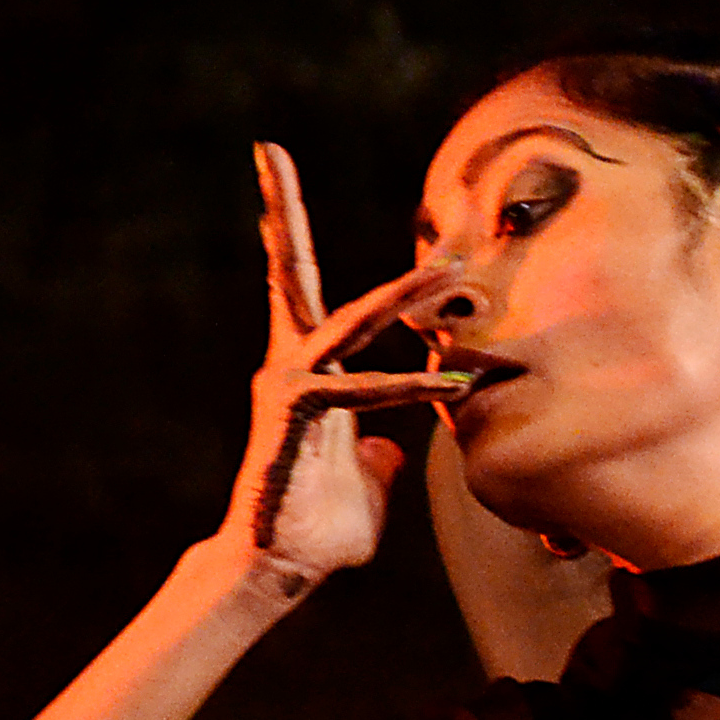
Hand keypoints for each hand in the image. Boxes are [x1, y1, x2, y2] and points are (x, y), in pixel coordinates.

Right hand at [230, 143, 470, 588]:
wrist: (278, 570)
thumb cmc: (319, 528)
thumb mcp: (366, 481)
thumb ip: (378, 453)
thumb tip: (390, 446)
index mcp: (305, 370)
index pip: (298, 290)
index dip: (283, 235)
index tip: (268, 181)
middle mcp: (290, 367)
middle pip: (289, 274)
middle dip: (280, 211)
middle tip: (267, 149)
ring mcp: (290, 390)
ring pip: (348, 324)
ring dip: (402, 296)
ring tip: (448, 269)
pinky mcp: (298, 423)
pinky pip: (360, 393)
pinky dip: (410, 385)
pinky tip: (452, 380)